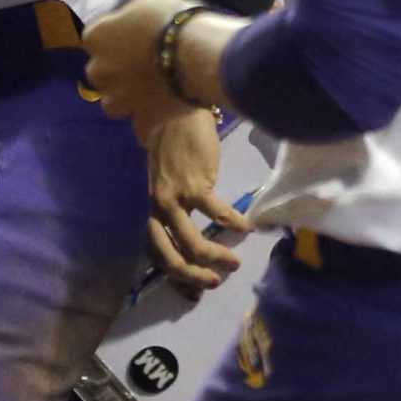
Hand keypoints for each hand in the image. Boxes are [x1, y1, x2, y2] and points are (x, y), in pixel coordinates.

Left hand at [82, 0, 197, 133]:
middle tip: (140, 65)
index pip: (95, 37)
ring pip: (113, 103)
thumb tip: (132, 26)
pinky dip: (149, 122)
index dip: (115, 38)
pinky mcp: (143, 119)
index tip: (132, 37)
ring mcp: (120, 98)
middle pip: (100, 72)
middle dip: (115, 70)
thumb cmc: (172, 19)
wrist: (198, 55)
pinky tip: (161, 113)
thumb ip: (130, 18)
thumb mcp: (145, 3)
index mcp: (96, 37)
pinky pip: (142, 127)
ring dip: (126, 98)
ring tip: (147, 92)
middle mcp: (100, 70)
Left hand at [144, 107, 253, 295]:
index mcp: (154, 205)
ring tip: (234, 264)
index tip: (191, 293)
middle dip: (190, 275)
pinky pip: (216, 212)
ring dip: (213, 257)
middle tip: (213, 283)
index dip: (172, 273)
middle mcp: (160, 205)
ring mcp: (175, 195)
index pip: (155, 248)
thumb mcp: (169, 178)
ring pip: (189, 241)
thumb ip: (179, 202)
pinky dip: (233, 223)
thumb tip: (197, 226)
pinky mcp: (195, 182)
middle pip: (166, 253)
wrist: (171, 106)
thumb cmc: (174, 142)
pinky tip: (246, 228)